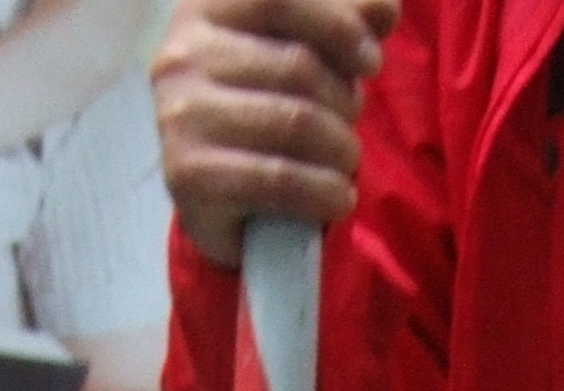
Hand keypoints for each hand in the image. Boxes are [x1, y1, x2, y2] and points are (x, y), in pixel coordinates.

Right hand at [152, 0, 395, 267]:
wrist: (215, 197)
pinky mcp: (187, 177)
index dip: (338, 26)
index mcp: (206, 11)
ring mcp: (179, 118)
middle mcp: (182, 57)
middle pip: (297, 66)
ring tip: (344, 162)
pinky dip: (325, 192)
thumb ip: (342, 23)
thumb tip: (384, 9)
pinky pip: (280, 179)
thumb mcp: (301, 53)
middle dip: (345, 101)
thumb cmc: (263, 109)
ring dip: (342, 150)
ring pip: (295, 123)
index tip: (370, 62)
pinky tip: (337, 197)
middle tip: (349, 124)